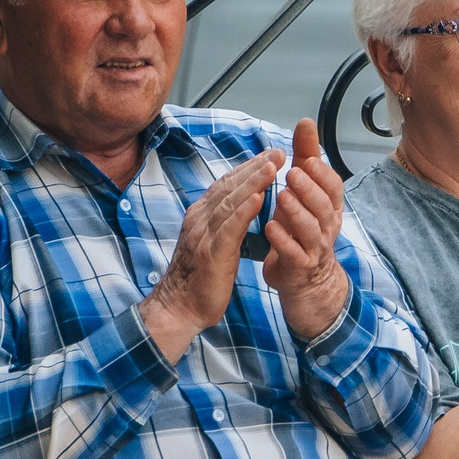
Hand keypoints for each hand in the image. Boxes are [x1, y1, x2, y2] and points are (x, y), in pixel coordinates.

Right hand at [145, 152, 277, 351]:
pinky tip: (259, 197)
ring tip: (273, 164)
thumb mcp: (213, 244)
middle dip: (255, 166)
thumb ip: (225, 225)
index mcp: (202, 216)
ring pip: (230, 201)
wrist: (179, 307)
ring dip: (253, 181)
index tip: (270, 155)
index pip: (227, 185)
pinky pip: (230, 227)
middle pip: (230, 186)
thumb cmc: (199, 280)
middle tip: (278, 151)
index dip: (249, 168)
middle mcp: (200, 219)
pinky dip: (244, 210)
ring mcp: (204, 234)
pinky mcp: (211, 252)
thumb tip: (242, 208)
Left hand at [262, 119, 353, 341]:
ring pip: (311, 229)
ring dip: (297, 212)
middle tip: (294, 172)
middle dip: (310, 189)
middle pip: (324, 206)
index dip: (322, 174)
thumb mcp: (304, 192)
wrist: (305, 280)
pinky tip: (271, 227)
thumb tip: (306, 123)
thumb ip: (305, 158)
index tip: (307, 158)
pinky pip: (294, 253)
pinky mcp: (300, 266)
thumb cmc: (300, 230)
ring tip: (282, 196)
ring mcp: (315, 249)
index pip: (334, 187)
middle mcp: (326, 227)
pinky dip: (283, 240)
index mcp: (329, 208)